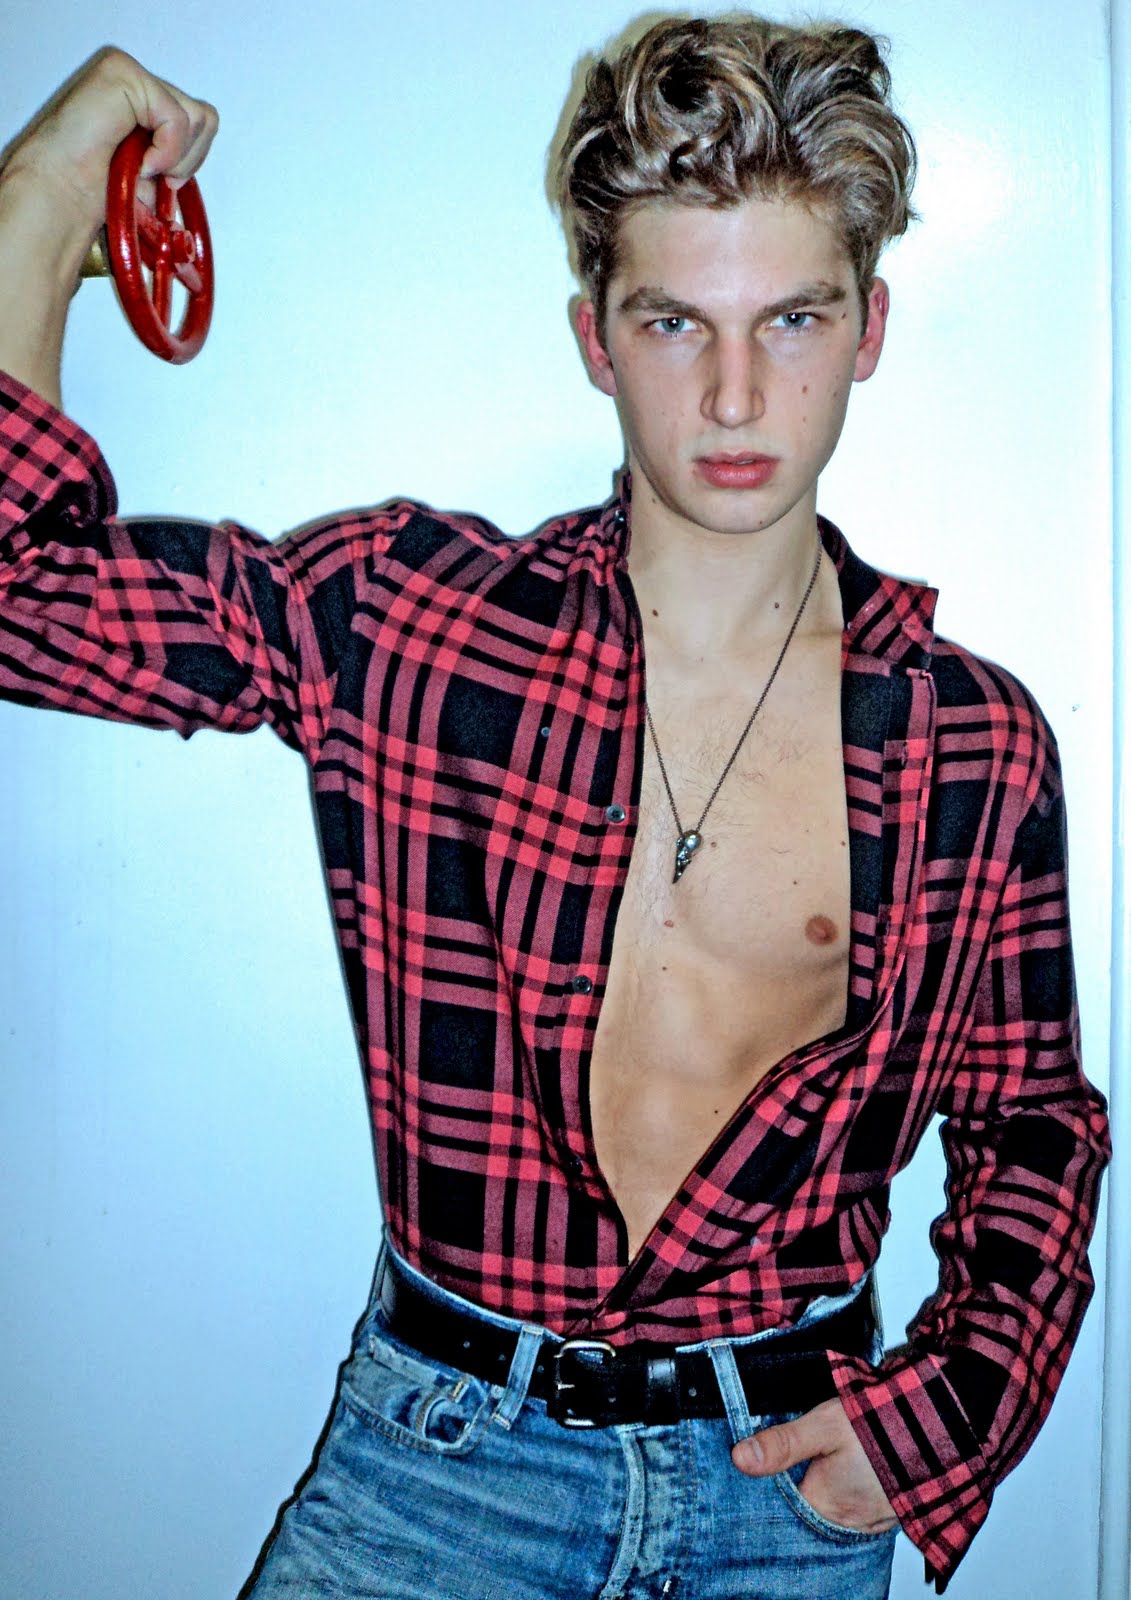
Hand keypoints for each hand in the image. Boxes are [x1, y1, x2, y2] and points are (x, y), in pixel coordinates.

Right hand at [1, 47, 217, 233]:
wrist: (64, 195)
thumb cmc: (97, 188)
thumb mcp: (153, 178)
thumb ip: (179, 162)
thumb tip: (194, 179)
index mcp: (146, 104)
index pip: (201, 122)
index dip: (190, 160)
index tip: (162, 183)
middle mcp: (139, 83)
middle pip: (205, 118)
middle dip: (187, 160)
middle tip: (152, 176)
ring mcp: (130, 74)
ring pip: (199, 117)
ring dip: (177, 157)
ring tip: (143, 168)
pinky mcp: (123, 74)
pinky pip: (178, 118)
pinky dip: (167, 151)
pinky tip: (140, 162)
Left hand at [731, 1397, 898, 1534]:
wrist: (942, 1427)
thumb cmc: (883, 1428)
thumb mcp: (824, 1426)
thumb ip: (782, 1443)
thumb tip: (740, 1458)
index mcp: (825, 1506)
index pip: (781, 1507)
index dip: (768, 1484)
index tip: (758, 1462)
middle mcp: (848, 1522)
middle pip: (807, 1509)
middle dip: (795, 1486)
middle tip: (794, 1455)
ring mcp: (871, 1518)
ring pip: (833, 1508)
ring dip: (823, 1487)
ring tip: (819, 1460)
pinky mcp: (888, 1509)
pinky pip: (857, 1506)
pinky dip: (847, 1490)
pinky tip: (846, 1468)